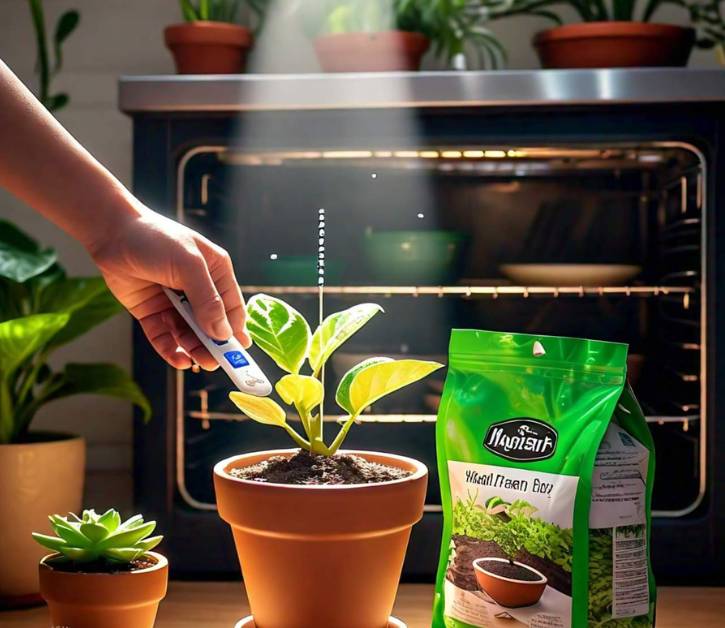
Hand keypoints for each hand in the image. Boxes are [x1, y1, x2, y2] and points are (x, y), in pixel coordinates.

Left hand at [89, 206, 250, 370]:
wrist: (111, 232)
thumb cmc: (156, 239)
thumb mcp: (189, 265)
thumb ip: (207, 300)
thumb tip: (222, 333)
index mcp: (216, 273)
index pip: (232, 308)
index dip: (236, 331)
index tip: (241, 353)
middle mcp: (198, 290)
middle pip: (211, 325)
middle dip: (214, 344)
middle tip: (216, 363)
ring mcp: (174, 302)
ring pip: (189, 334)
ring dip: (194, 349)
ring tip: (197, 361)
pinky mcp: (152, 312)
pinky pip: (164, 337)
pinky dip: (171, 350)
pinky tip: (179, 359)